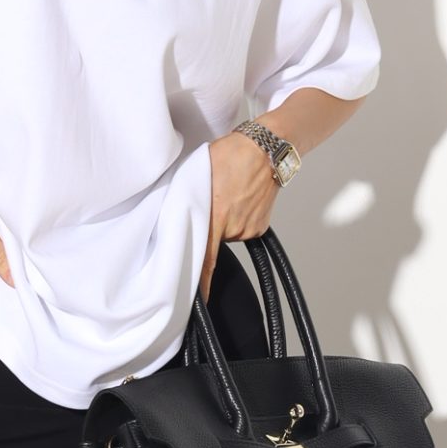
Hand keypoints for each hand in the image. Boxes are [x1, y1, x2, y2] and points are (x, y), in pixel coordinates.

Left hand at [198, 130, 279, 298]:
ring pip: (227, 235)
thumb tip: (178, 215)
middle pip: (212, 241)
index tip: (197, 300)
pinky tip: (240, 200)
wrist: (268, 147)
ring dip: (223, 221)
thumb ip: (190, 200)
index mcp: (215, 215)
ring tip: (227, 195)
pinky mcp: (260, 227)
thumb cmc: (232, 154)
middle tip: (211, 204)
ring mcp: (249, 228)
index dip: (201, 282)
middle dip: (207, 229)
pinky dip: (237, 219)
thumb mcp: (200, 174)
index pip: (205, 258)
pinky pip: (241, 230)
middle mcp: (233, 227)